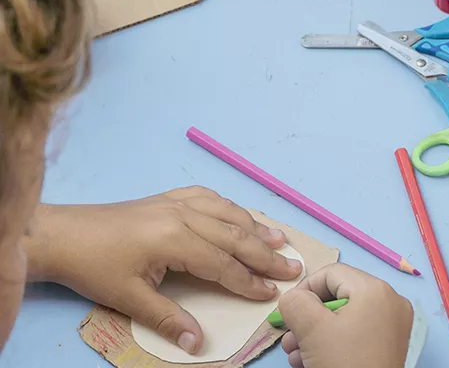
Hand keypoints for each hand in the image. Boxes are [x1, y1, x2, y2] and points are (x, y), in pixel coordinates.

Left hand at [24, 186, 302, 354]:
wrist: (63, 234)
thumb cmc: (94, 267)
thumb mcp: (129, 299)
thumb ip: (168, 319)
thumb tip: (199, 343)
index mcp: (175, 239)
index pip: (223, 263)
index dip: (249, 281)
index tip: (271, 293)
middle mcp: (183, 215)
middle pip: (234, 235)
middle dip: (265, 254)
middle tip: (293, 266)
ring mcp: (176, 202)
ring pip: (227, 212)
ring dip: (255, 227)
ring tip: (279, 239)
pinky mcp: (166, 197)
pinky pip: (208, 197)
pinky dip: (230, 206)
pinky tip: (240, 214)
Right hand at [278, 264, 413, 367]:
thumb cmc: (344, 363)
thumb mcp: (311, 328)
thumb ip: (295, 302)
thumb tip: (293, 298)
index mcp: (375, 289)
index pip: (332, 273)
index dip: (305, 289)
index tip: (288, 312)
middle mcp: (390, 302)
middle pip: (338, 296)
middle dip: (308, 318)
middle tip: (289, 338)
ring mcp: (393, 325)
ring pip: (345, 318)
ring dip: (315, 334)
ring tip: (296, 355)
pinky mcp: (390, 346)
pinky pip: (357, 334)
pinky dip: (334, 343)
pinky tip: (312, 362)